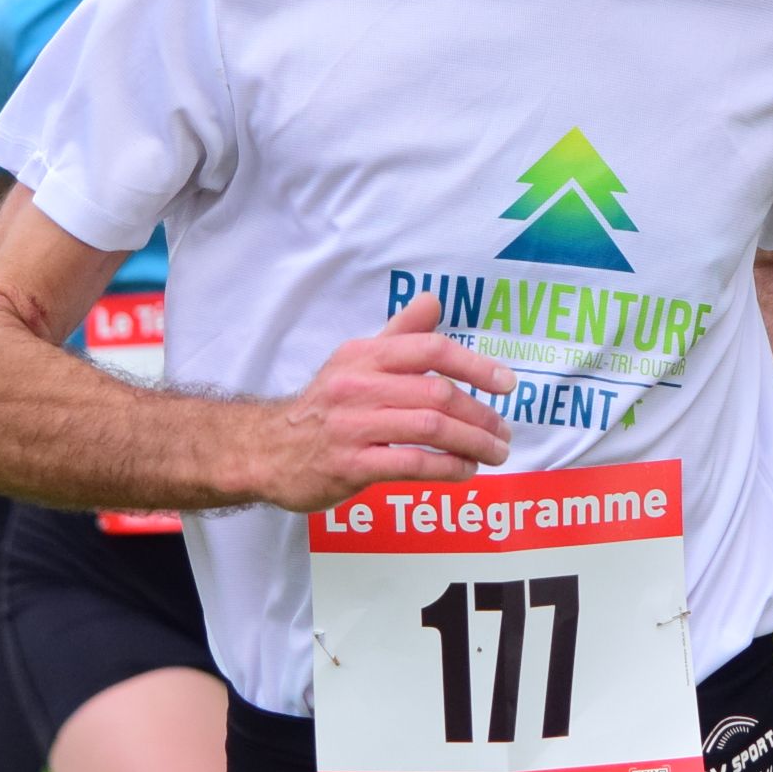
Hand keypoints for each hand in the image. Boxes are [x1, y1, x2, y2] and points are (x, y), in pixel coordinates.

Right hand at [253, 291, 517, 511]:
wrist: (266, 449)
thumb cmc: (324, 405)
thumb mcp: (355, 361)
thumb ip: (399, 334)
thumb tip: (434, 300)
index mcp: (364, 355)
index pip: (429, 349)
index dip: (475, 364)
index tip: (506, 383)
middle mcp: (358, 385)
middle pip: (437, 393)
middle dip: (481, 414)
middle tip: (504, 433)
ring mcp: (352, 426)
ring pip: (429, 429)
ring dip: (472, 443)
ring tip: (494, 454)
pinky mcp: (349, 465)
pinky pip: (410, 464)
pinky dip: (446, 468)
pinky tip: (464, 471)